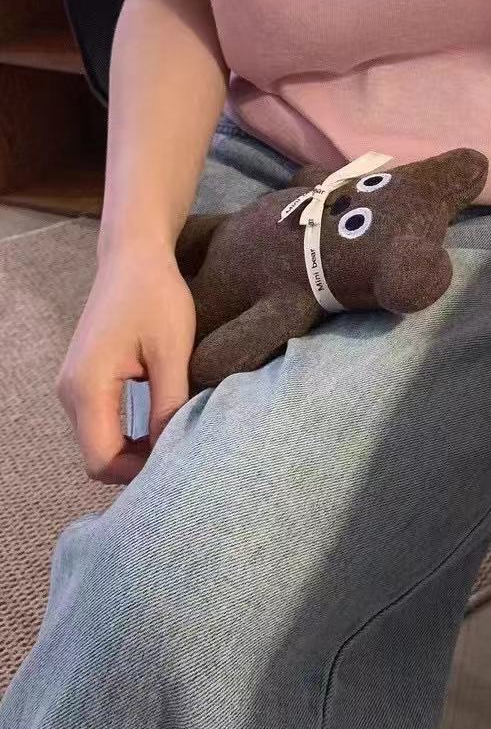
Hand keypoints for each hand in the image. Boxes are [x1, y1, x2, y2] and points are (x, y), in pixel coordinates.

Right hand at [56, 247, 195, 483]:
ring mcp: (73, 385)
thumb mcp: (171, 352)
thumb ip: (169, 404)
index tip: (178, 461)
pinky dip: (126, 432)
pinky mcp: (84, 378)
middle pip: (96, 455)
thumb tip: (172, 451)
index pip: (101, 459)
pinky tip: (158, 423)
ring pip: (98, 440)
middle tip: (181, 454)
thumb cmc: (156, 297)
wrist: (133, 256)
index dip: (137, 472)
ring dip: (132, 448)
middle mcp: (70, 392)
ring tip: (173, 438)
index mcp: (87, 387)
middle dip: (136, 464)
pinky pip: (100, 422)